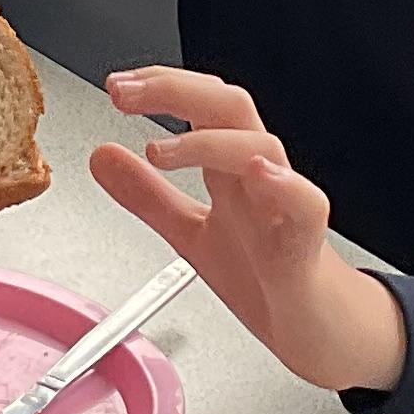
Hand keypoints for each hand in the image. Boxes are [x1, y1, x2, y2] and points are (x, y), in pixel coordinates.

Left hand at [90, 69, 405, 398]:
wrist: (311, 327)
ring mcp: (283, 206)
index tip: (117, 86)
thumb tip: (102, 156)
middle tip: (124, 93)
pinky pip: (306, 205)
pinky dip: (283, 185)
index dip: (161, 88)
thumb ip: (146, 195)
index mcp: (230, 169)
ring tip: (159, 151)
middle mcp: (258, 176)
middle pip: (229, 107)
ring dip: (209, 140)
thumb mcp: (188, 231)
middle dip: (177, 90)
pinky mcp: (304, 245)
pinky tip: (256, 173)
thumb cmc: (264, 273)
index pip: (201, 105)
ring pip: (262, 147)